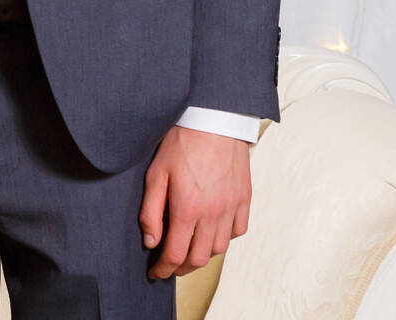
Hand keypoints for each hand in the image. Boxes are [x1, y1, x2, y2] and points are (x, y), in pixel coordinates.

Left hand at [140, 124, 252, 278]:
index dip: (163, 269)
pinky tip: (211, 231)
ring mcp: (232, 208)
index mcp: (187, 209)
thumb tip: (151, 241)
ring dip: (203, 254)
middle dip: (182, 267)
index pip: (175, 253)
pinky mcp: (244, 199)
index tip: (155, 273)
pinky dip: (224, 238)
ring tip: (188, 249)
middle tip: (169, 265)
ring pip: (219, 248)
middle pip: (199, 258)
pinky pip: (237, 231)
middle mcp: (213, 213)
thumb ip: (151, 211)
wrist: (213, 120)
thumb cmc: (180, 143)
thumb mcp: (155, 174)